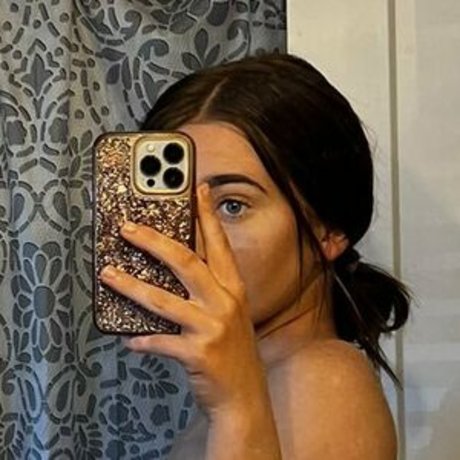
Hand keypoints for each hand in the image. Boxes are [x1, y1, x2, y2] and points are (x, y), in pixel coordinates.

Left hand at [100, 184, 268, 415]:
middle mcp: (225, 302)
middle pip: (186, 262)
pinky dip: (141, 340)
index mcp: (233, 288)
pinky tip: (128, 339)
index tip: (198, 190)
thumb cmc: (232, 350)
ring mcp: (212, 327)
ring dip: (131, 286)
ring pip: (163, 300)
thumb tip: (170, 268)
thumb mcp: (228, 312)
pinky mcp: (198, 353)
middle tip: (128, 228)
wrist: (244, 395)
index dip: (207, 215)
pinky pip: (160, 342)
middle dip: (154, 241)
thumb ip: (208, 289)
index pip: (219, 243)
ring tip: (109, 275)